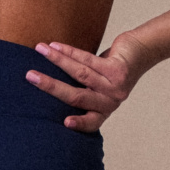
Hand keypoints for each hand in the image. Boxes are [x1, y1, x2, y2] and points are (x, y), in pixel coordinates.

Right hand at [25, 32, 152, 130]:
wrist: (139, 54)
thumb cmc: (111, 73)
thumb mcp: (98, 88)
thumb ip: (81, 93)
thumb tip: (47, 91)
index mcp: (103, 111)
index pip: (91, 123)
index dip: (78, 124)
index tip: (64, 123)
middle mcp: (110, 101)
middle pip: (77, 97)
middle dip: (51, 86)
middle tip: (30, 76)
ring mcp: (114, 85)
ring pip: (80, 74)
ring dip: (57, 60)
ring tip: (40, 50)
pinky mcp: (116, 68)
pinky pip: (87, 59)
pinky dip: (69, 51)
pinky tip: (55, 46)